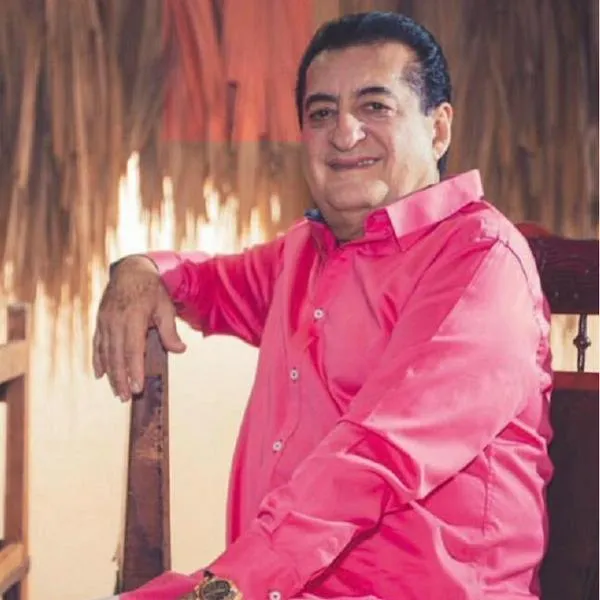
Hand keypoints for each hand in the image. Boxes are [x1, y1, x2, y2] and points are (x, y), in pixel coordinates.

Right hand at [92, 255, 185, 399]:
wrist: (131, 271)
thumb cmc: (152, 291)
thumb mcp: (165, 307)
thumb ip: (170, 331)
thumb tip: (180, 350)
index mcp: (133, 318)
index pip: (133, 350)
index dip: (134, 370)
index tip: (137, 388)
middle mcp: (115, 322)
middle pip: (116, 356)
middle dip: (120, 379)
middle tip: (125, 398)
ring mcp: (105, 322)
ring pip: (105, 353)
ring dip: (110, 374)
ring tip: (116, 393)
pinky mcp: (100, 322)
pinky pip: (97, 344)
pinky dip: (98, 360)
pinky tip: (100, 375)